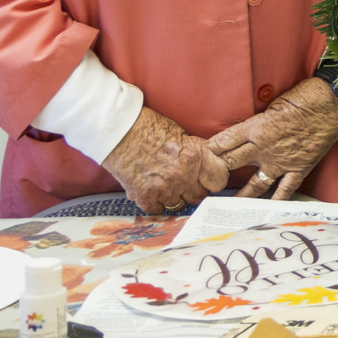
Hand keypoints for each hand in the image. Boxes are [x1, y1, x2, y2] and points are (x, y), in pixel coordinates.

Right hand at [101, 109, 229, 215]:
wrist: (118, 131)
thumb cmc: (149, 128)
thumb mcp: (182, 135)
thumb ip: (197, 153)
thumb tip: (207, 165)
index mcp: (195, 157)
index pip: (219, 180)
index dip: (213, 180)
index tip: (207, 179)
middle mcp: (183, 175)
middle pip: (199, 196)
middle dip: (193, 190)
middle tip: (184, 182)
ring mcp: (163, 188)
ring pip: (179, 205)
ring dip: (174, 197)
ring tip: (165, 185)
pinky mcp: (144, 196)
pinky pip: (157, 210)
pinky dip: (155, 203)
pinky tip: (151, 192)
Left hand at [210, 78, 337, 200]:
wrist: (334, 104)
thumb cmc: (305, 97)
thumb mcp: (273, 103)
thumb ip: (259, 121)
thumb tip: (249, 129)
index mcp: (256, 128)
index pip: (223, 141)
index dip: (208, 150)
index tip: (197, 157)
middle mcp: (263, 148)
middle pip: (231, 163)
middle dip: (216, 172)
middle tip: (205, 182)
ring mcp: (281, 161)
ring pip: (254, 183)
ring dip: (239, 194)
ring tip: (226, 204)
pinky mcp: (299, 168)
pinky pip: (285, 189)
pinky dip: (275, 201)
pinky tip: (265, 210)